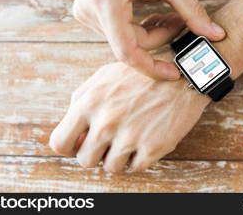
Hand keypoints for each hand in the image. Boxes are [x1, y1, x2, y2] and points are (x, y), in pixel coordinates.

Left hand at [49, 60, 209, 172]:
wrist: (183, 74)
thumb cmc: (142, 75)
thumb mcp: (104, 77)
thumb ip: (82, 102)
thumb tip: (75, 132)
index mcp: (89, 102)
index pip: (60, 142)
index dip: (69, 147)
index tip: (80, 145)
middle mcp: (106, 121)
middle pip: (85, 160)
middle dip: (96, 154)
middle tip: (109, 142)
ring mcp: (130, 136)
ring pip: (111, 167)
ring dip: (119, 156)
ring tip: (131, 138)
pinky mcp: (152, 147)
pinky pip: (136, 167)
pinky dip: (139, 157)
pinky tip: (146, 139)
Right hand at [71, 0, 224, 79]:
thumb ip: (192, 11)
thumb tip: (214, 35)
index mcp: (106, 5)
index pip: (128, 53)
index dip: (153, 67)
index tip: (174, 72)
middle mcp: (90, 13)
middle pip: (131, 45)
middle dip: (160, 38)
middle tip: (181, 24)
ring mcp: (86, 14)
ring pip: (126, 40)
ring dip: (151, 33)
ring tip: (170, 16)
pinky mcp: (90, 12)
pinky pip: (119, 31)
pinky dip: (139, 28)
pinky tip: (153, 15)